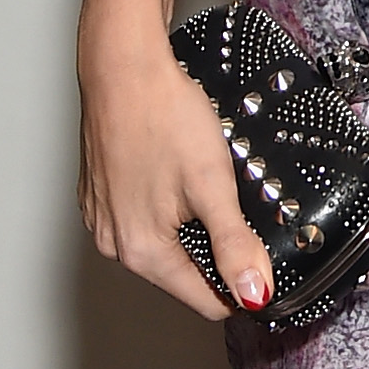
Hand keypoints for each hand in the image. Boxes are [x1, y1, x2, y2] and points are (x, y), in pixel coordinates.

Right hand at [80, 27, 272, 321]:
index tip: (266, 270)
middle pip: (184, 273)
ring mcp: (104, 218)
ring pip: (164, 244)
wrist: (124, 67)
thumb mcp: (213, 184)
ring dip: (194, 226)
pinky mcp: (101, 194)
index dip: (243, 288)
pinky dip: (169, 206)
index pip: (205, 301)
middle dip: (219, 252)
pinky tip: (182, 174)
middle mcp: (115, 242)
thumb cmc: (163, 115)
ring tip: (211, 185)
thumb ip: (235, 245)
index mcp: (142, 251)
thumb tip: (254, 294)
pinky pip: (144, 217)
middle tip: (242, 210)